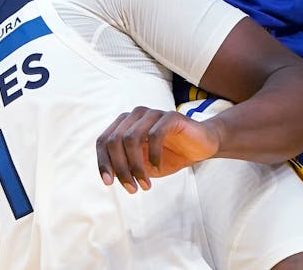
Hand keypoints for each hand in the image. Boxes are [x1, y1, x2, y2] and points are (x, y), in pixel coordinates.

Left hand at [96, 107, 220, 192]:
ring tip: (145, 184)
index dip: (103, 162)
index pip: (103, 141)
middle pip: (115, 141)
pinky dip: (154, 155)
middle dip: (121, 168)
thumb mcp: (142, 165)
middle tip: (132, 189)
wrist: (200, 147)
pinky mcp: (171, 116)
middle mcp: (136, 115)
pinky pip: (155, 135)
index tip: (108, 183)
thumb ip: (125, 166)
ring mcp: (153, 114)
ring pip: (131, 138)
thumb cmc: (168, 156)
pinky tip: (158, 167)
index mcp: (125, 124)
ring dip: (136, 166)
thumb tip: (109, 175)